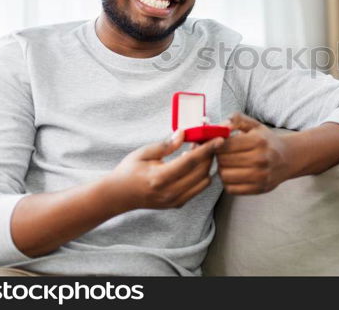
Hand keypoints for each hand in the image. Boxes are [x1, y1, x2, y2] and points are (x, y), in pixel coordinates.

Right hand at [103, 130, 218, 211]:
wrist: (119, 196)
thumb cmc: (129, 171)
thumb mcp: (143, 153)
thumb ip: (166, 145)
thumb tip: (184, 133)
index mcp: (160, 178)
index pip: (191, 161)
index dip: (207, 149)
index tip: (219, 139)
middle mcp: (170, 193)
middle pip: (201, 171)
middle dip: (209, 154)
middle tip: (206, 140)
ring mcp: (175, 201)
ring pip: (204, 181)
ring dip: (206, 165)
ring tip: (197, 151)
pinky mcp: (178, 204)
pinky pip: (198, 188)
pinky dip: (201, 175)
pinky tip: (192, 163)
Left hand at [215, 113, 290, 194]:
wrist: (288, 158)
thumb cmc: (267, 141)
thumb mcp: (255, 125)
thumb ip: (237, 119)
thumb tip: (222, 125)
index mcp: (258, 141)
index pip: (225, 145)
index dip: (217, 144)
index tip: (219, 144)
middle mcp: (261, 159)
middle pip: (224, 161)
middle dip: (219, 157)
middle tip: (222, 154)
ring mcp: (261, 175)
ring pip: (225, 176)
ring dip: (221, 170)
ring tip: (226, 164)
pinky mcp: (259, 188)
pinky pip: (231, 189)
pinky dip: (227, 182)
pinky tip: (232, 175)